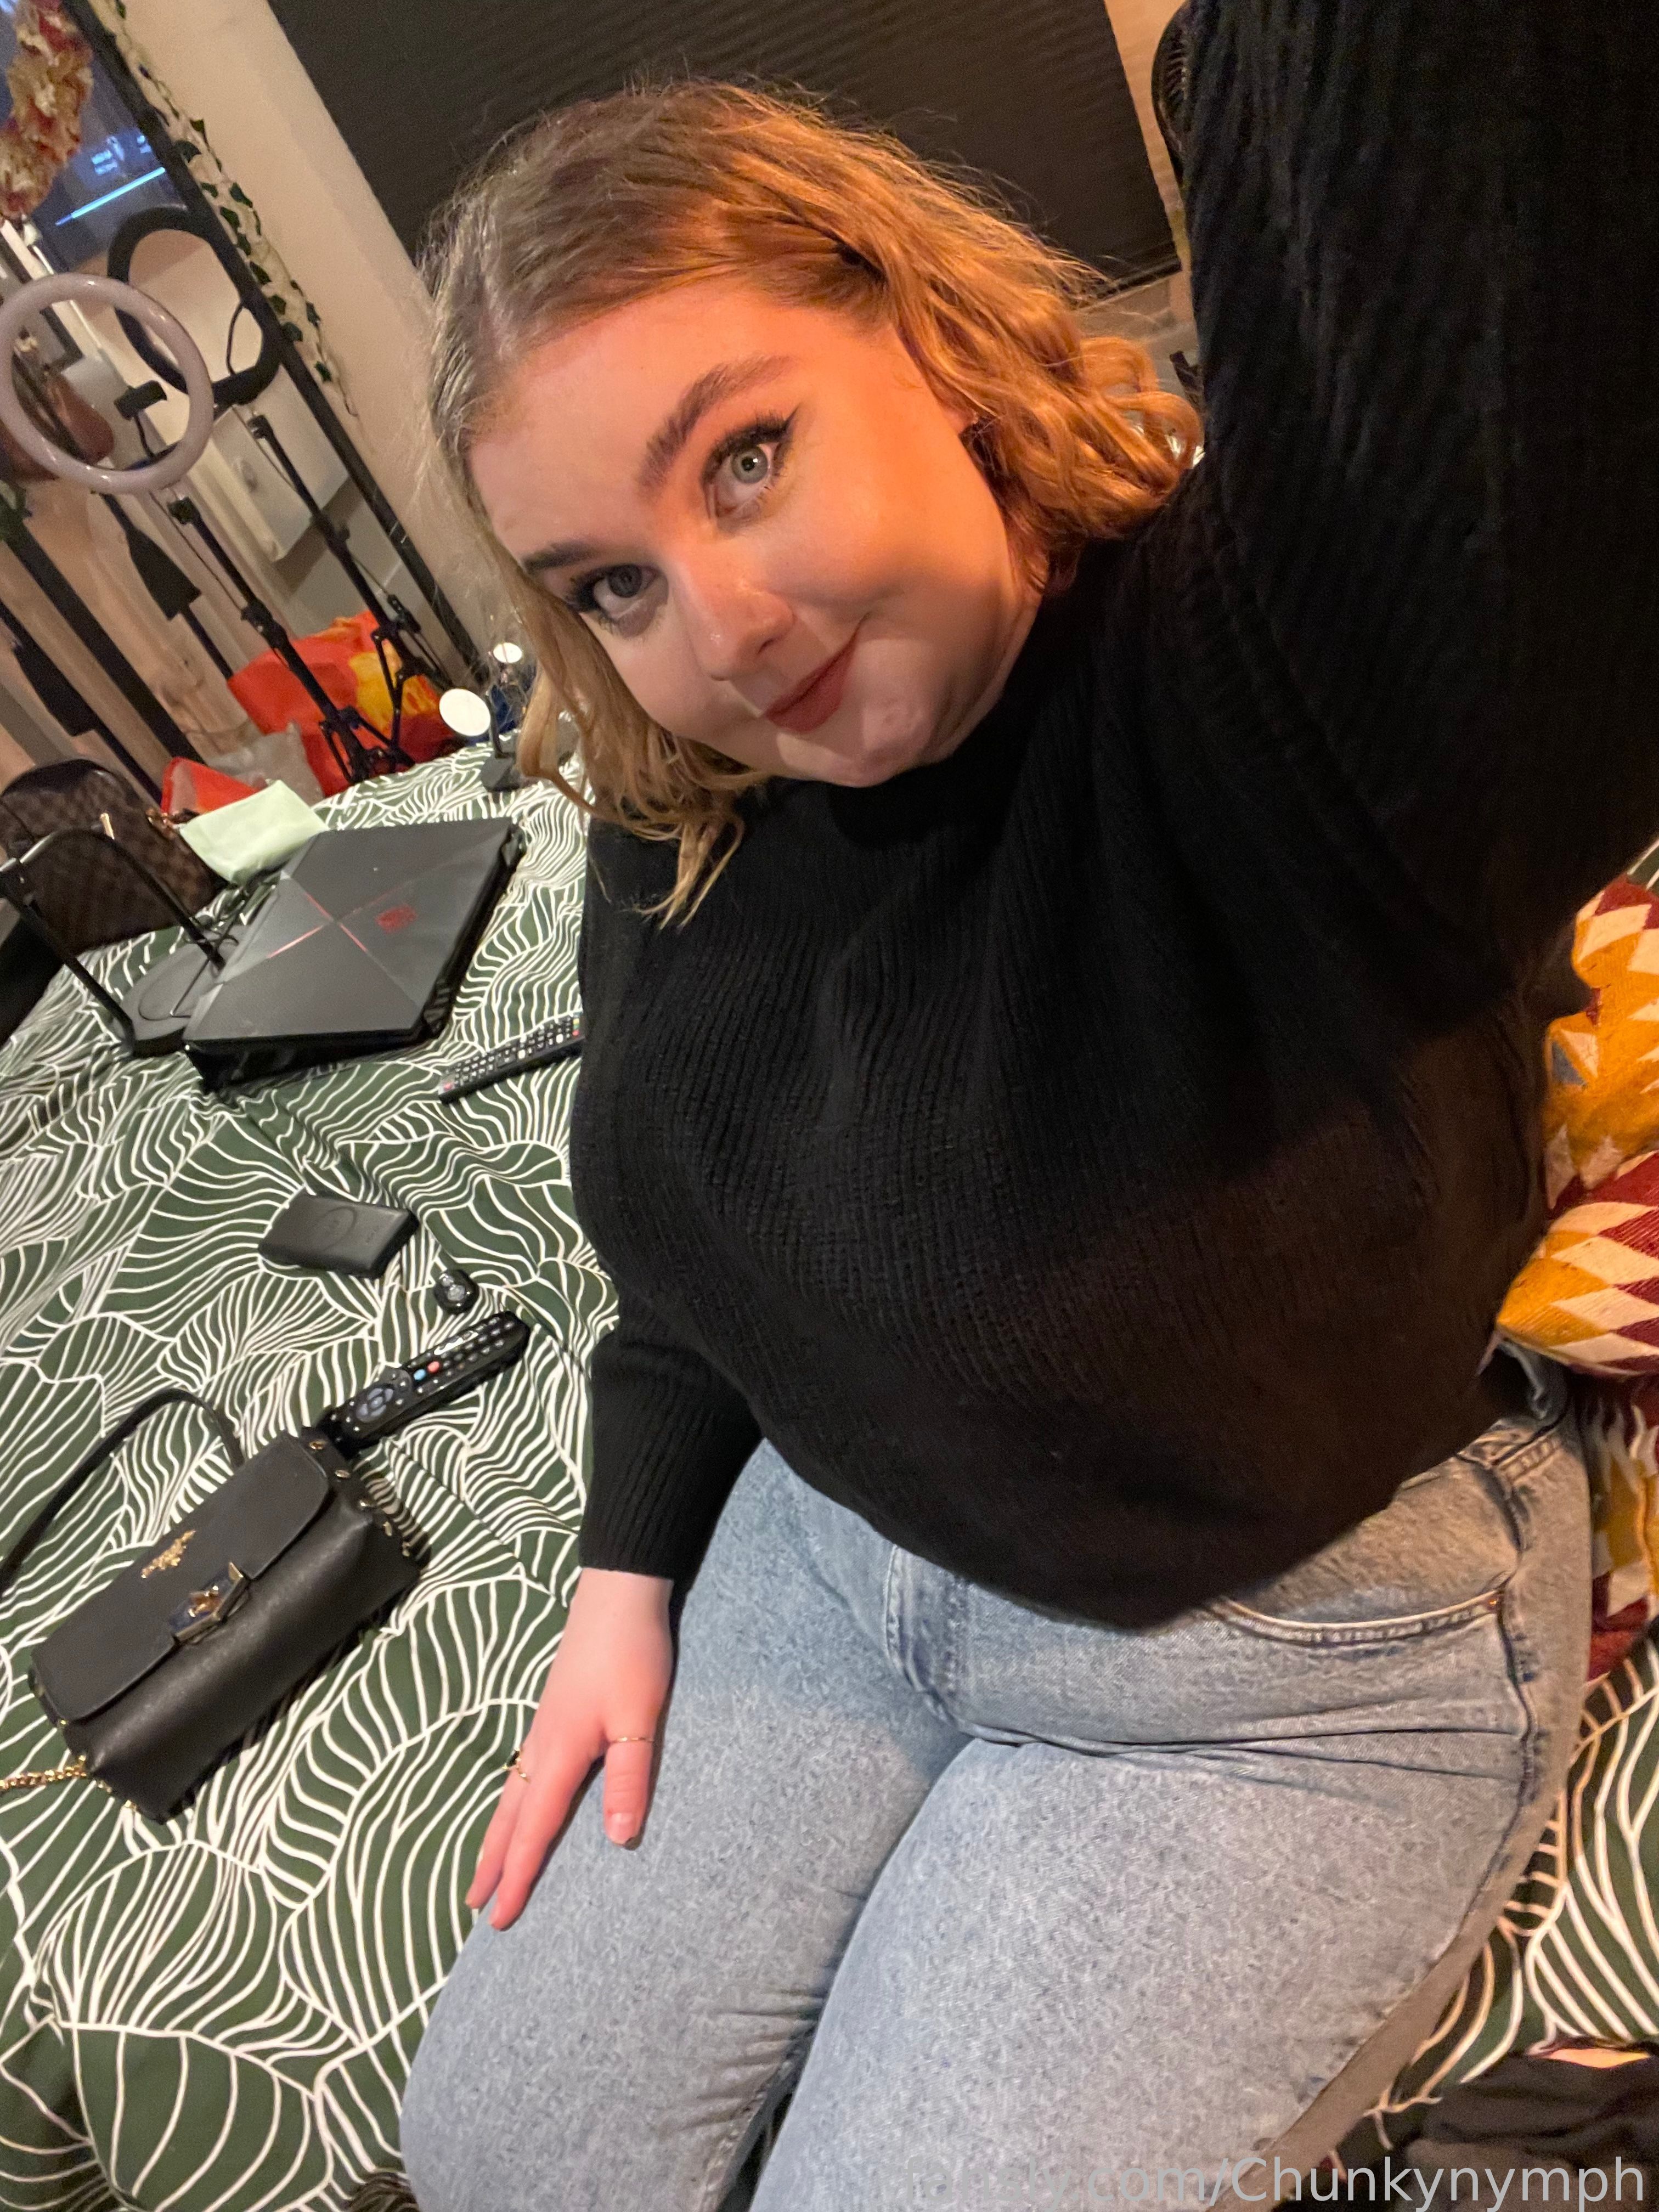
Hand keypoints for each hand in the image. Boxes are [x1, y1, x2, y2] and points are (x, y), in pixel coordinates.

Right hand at [467, 1566, 673, 1929]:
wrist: (619, 1593)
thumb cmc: (632, 1654)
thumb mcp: (639, 1717)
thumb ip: (628, 1777)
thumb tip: (617, 1841)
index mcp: (560, 1751)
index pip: (535, 1828)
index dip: (519, 1875)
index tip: (498, 1919)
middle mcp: (543, 1744)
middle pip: (510, 1814)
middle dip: (493, 1861)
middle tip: (472, 1904)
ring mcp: (545, 1725)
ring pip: (512, 1791)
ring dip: (498, 1832)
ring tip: (485, 1866)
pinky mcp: (554, 1711)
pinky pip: (523, 1770)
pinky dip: (512, 1801)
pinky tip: (520, 1800)